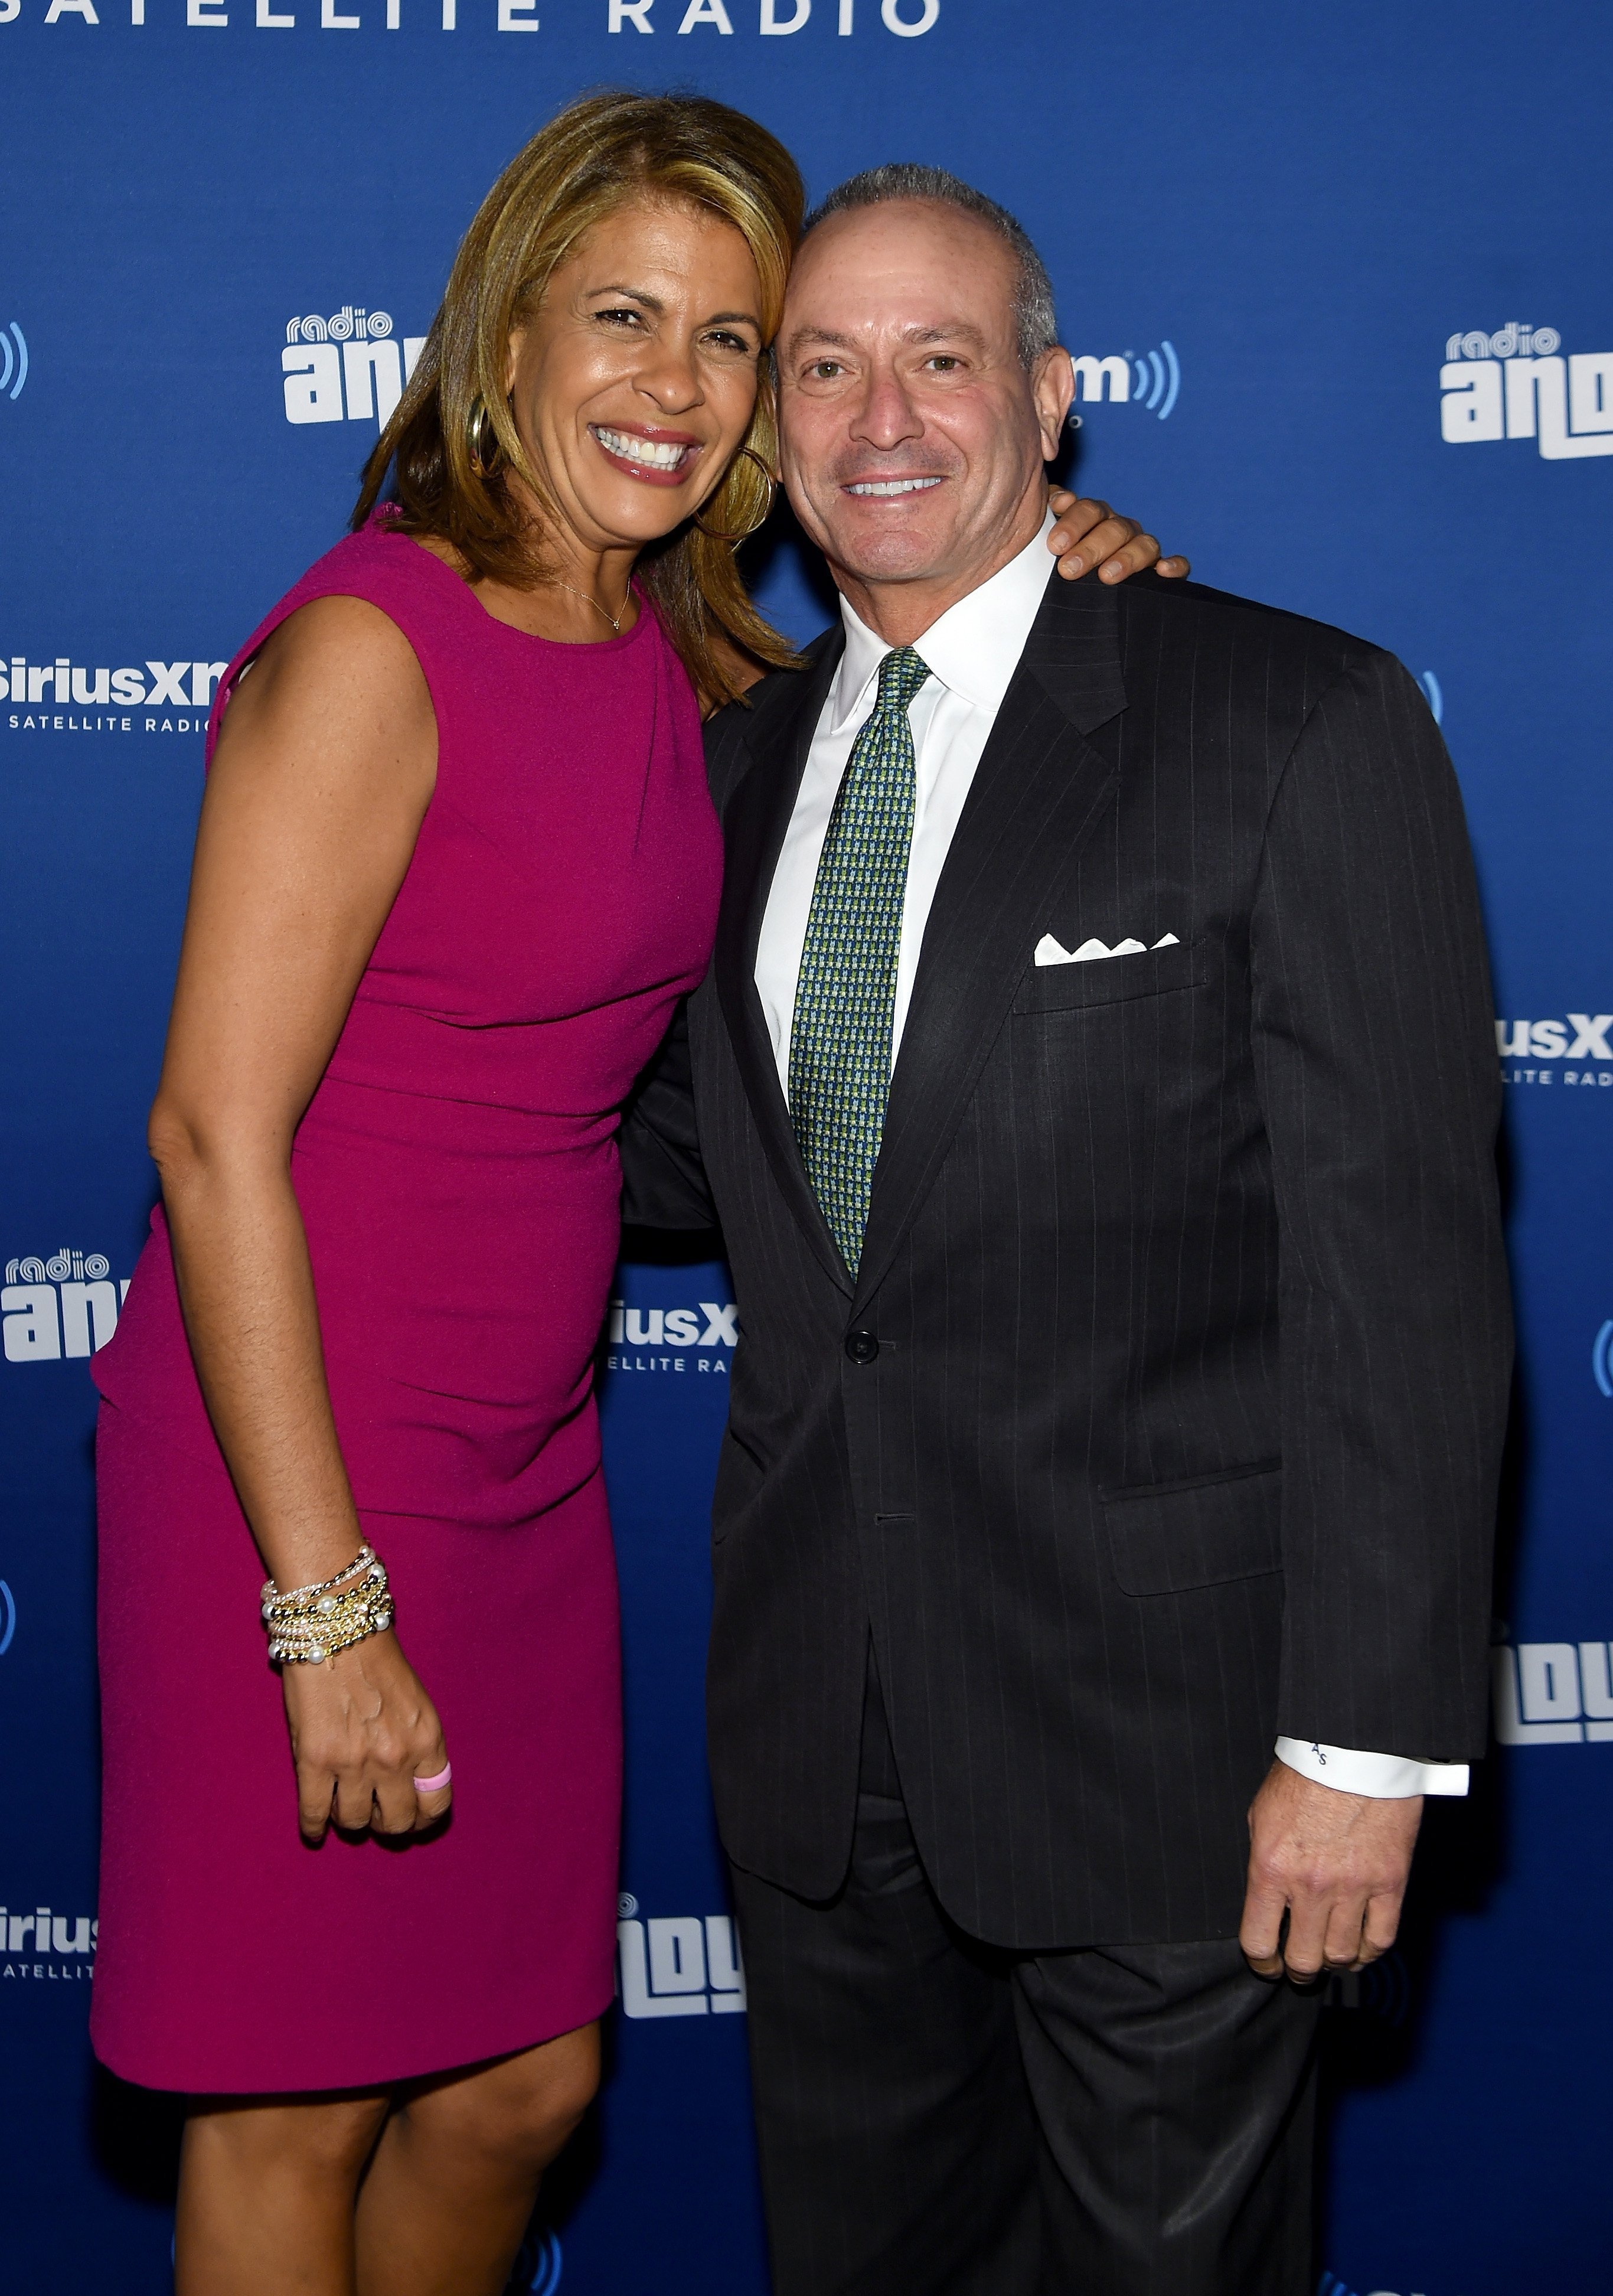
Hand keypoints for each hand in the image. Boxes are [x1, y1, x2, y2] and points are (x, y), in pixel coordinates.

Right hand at [281, 1629, 451, 1842]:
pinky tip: (315, 1829)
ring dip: (351, 1820)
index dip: (423, 1819)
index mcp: (428, 1741)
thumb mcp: (418, 1704)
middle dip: (387, 1824)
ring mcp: (354, 1763)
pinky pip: (315, 1814)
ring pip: (356, 1821)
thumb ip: (418, 1747)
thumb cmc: (377, 1662)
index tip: (413, 1820)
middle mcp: (396, 1758)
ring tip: (344, 1809)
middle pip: (398, 1822)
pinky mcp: (315, 1762)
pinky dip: (314, 1827)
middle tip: (376, 1815)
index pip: (436, 1804)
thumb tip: (412, 1788)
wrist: (337, 1631)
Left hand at [1047, 491, 1189, 583]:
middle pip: (1113, 529)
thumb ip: (1048, 518)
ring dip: (1126, 558)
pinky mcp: (1160, 571)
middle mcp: (1119, 530)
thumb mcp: (1048, 542)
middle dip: (1091, 548)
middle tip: (1069, 569)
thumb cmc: (1058, 565)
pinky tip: (1163, 571)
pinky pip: (1177, 564)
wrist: (1079, 603)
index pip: (1088, 511)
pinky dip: (1174, 565)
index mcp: (1093, 519)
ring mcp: (1141, 549)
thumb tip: (1056, 499)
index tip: (1055, 545)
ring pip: (1144, 544)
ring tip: (1106, 576)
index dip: (1073, 523)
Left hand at [1239, 1759, 1421, 1981]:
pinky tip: (1360, 1949)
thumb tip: (1266, 1900)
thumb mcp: (1262, 1816)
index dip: (1261, 1962)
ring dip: (1333, 1962)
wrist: (1355, 1751)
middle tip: (1298, 1968)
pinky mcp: (1390, 1883)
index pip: (1259, 1940)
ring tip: (1330, 1957)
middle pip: (1304, 1959)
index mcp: (1272, 1868)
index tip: (1267, 1964)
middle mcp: (1311, 1886)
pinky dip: (1369, 1952)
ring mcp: (1354, 1888)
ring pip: (1342, 1955)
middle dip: (1297, 1970)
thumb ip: (1263, 1862)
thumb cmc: (1305, 1776)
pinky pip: (1381, 1939)